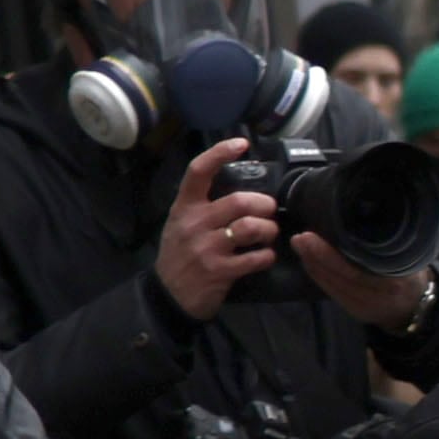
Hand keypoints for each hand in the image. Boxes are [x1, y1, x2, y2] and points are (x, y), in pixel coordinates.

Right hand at [152, 141, 271, 317]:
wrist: (168, 294)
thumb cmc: (180, 254)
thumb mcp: (181, 223)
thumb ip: (204, 206)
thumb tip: (243, 190)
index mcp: (184, 207)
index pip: (199, 171)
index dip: (220, 153)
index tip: (242, 144)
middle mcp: (194, 223)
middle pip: (239, 201)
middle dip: (265, 204)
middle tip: (269, 211)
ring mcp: (206, 248)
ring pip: (251, 227)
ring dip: (269, 230)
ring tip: (269, 234)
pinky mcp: (219, 271)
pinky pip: (255, 258)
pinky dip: (267, 256)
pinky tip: (265, 256)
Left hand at [295, 230, 436, 331]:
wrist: (415, 306)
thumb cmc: (412, 274)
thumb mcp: (409, 257)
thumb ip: (389, 243)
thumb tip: (359, 214)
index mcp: (395, 281)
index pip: (356, 271)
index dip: (329, 256)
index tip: (311, 236)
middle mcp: (378, 296)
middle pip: (340, 277)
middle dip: (316, 257)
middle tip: (299, 237)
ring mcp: (365, 306)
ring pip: (332, 285)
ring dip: (312, 265)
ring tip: (300, 245)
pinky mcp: (354, 311)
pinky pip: (332, 292)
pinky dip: (318, 276)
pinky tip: (308, 262)